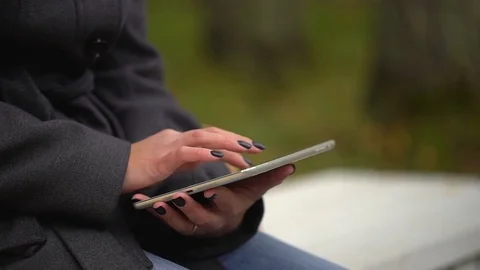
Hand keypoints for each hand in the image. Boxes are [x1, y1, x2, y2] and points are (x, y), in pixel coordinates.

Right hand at [123, 127, 262, 192]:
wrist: (109, 173)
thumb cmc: (134, 171)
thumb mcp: (164, 165)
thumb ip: (183, 160)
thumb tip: (203, 159)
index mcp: (176, 140)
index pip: (208, 136)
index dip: (229, 139)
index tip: (248, 145)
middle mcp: (175, 138)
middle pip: (211, 134)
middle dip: (236, 139)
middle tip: (257, 147)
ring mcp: (169, 145)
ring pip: (205, 139)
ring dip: (228, 144)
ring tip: (247, 151)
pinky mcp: (164, 157)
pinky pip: (190, 152)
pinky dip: (208, 153)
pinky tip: (223, 158)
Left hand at [132, 164, 294, 236]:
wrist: (225, 215)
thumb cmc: (240, 197)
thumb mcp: (254, 189)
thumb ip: (270, 177)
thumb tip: (291, 165)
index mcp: (231, 209)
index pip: (225, 204)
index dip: (218, 198)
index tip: (210, 189)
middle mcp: (213, 220)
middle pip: (201, 217)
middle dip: (191, 207)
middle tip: (179, 196)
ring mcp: (195, 224)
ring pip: (182, 222)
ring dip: (170, 212)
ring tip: (159, 200)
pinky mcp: (181, 225)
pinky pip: (167, 222)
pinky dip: (156, 213)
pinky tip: (145, 203)